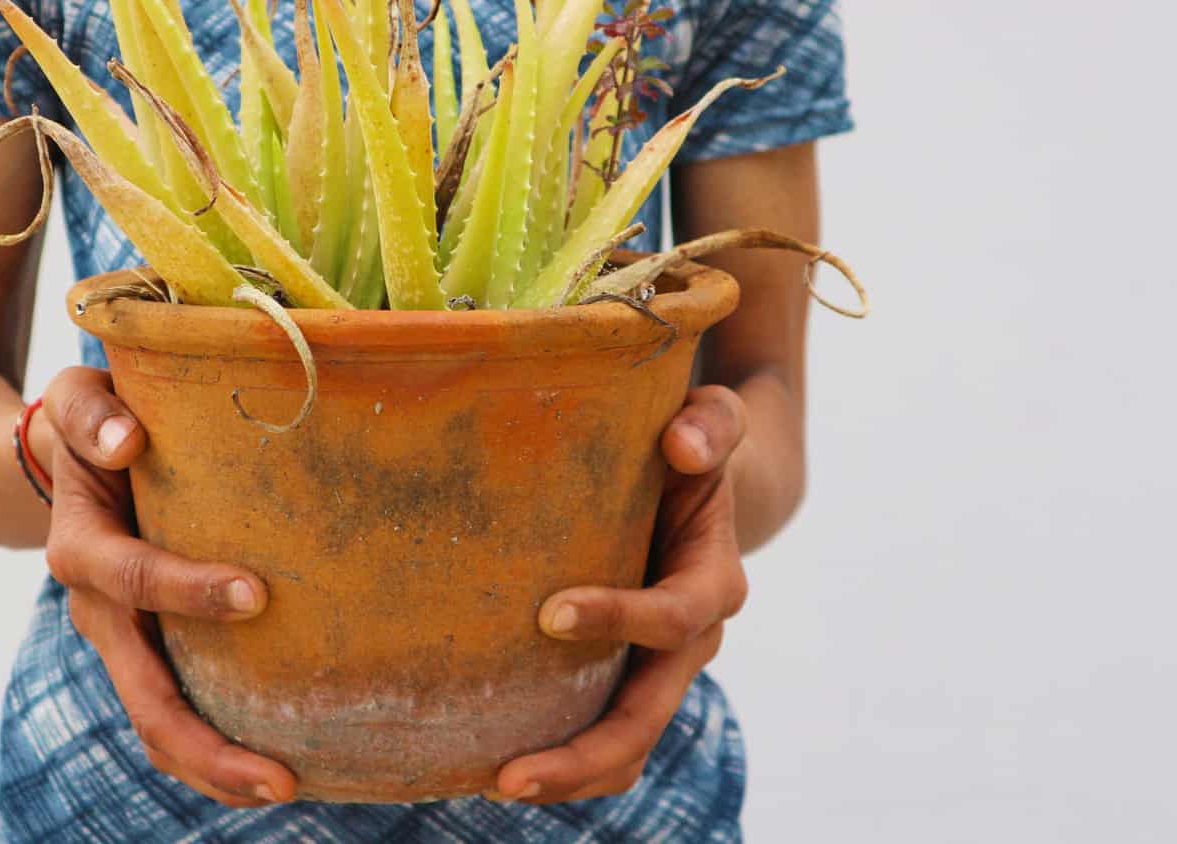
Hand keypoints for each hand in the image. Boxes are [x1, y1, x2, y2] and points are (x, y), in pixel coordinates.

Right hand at [36, 367, 297, 806]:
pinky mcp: (150, 651)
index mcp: (81, 548)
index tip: (257, 594)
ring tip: (286, 788)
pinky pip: (174, 712)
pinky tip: (274, 765)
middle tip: (281, 775)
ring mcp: (122, 641)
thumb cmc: (92, 420)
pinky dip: (214, 748)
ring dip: (213, 767)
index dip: (188, 590)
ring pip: (156, 725)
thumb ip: (91, 414)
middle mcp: (97, 611)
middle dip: (208, 742)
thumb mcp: (76, 396)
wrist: (69, 456)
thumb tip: (130, 440)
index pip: (134, 578)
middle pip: (144, 695)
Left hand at [491, 385, 750, 803]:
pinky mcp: (624, 675)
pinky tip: (490, 762)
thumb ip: (709, 423)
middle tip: (506, 775)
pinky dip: (560, 759)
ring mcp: (657, 669)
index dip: (619, 618)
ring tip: (492, 784)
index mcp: (713, 581)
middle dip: (583, 753)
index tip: (549, 614)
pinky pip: (601, 736)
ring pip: (625, 747)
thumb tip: (679, 444)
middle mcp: (692, 641)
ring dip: (567, 775)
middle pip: (645, 717)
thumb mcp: (710, 419)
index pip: (674, 617)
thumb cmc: (688, 445)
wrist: (692, 482)